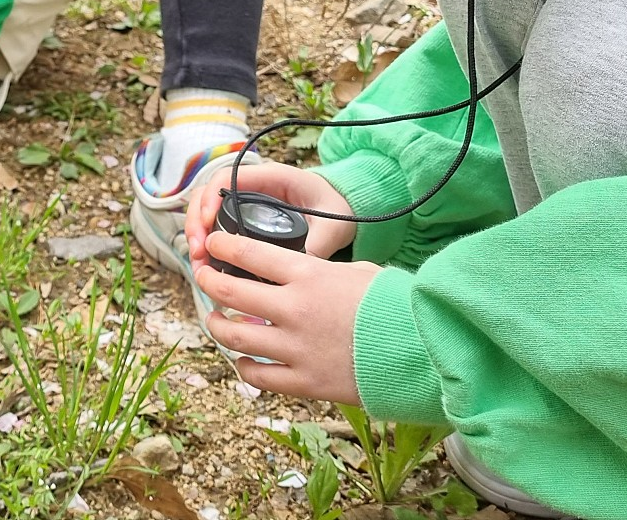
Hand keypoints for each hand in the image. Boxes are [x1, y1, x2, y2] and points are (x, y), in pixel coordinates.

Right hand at [186, 162, 357, 267]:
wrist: (343, 205)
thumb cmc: (337, 207)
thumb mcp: (333, 226)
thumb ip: (318, 244)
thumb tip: (298, 271)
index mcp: (270, 177)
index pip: (225, 178)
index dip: (210, 199)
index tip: (207, 225)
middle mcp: (251, 185)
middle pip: (207, 195)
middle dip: (196, 223)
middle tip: (198, 253)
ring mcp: (244, 199)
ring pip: (205, 210)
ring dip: (197, 235)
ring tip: (199, 265)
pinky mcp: (242, 216)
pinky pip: (215, 224)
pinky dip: (207, 241)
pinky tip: (208, 263)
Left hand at [197, 233, 382, 404]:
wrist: (422, 351)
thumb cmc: (395, 305)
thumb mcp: (358, 271)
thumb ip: (322, 270)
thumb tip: (303, 271)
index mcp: (308, 275)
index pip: (247, 254)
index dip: (222, 246)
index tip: (213, 244)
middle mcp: (294, 309)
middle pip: (230, 292)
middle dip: (208, 281)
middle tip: (203, 276)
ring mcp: (296, 348)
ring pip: (234, 336)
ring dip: (217, 325)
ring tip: (215, 318)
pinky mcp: (304, 382)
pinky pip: (258, 376)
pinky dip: (243, 367)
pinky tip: (241, 360)